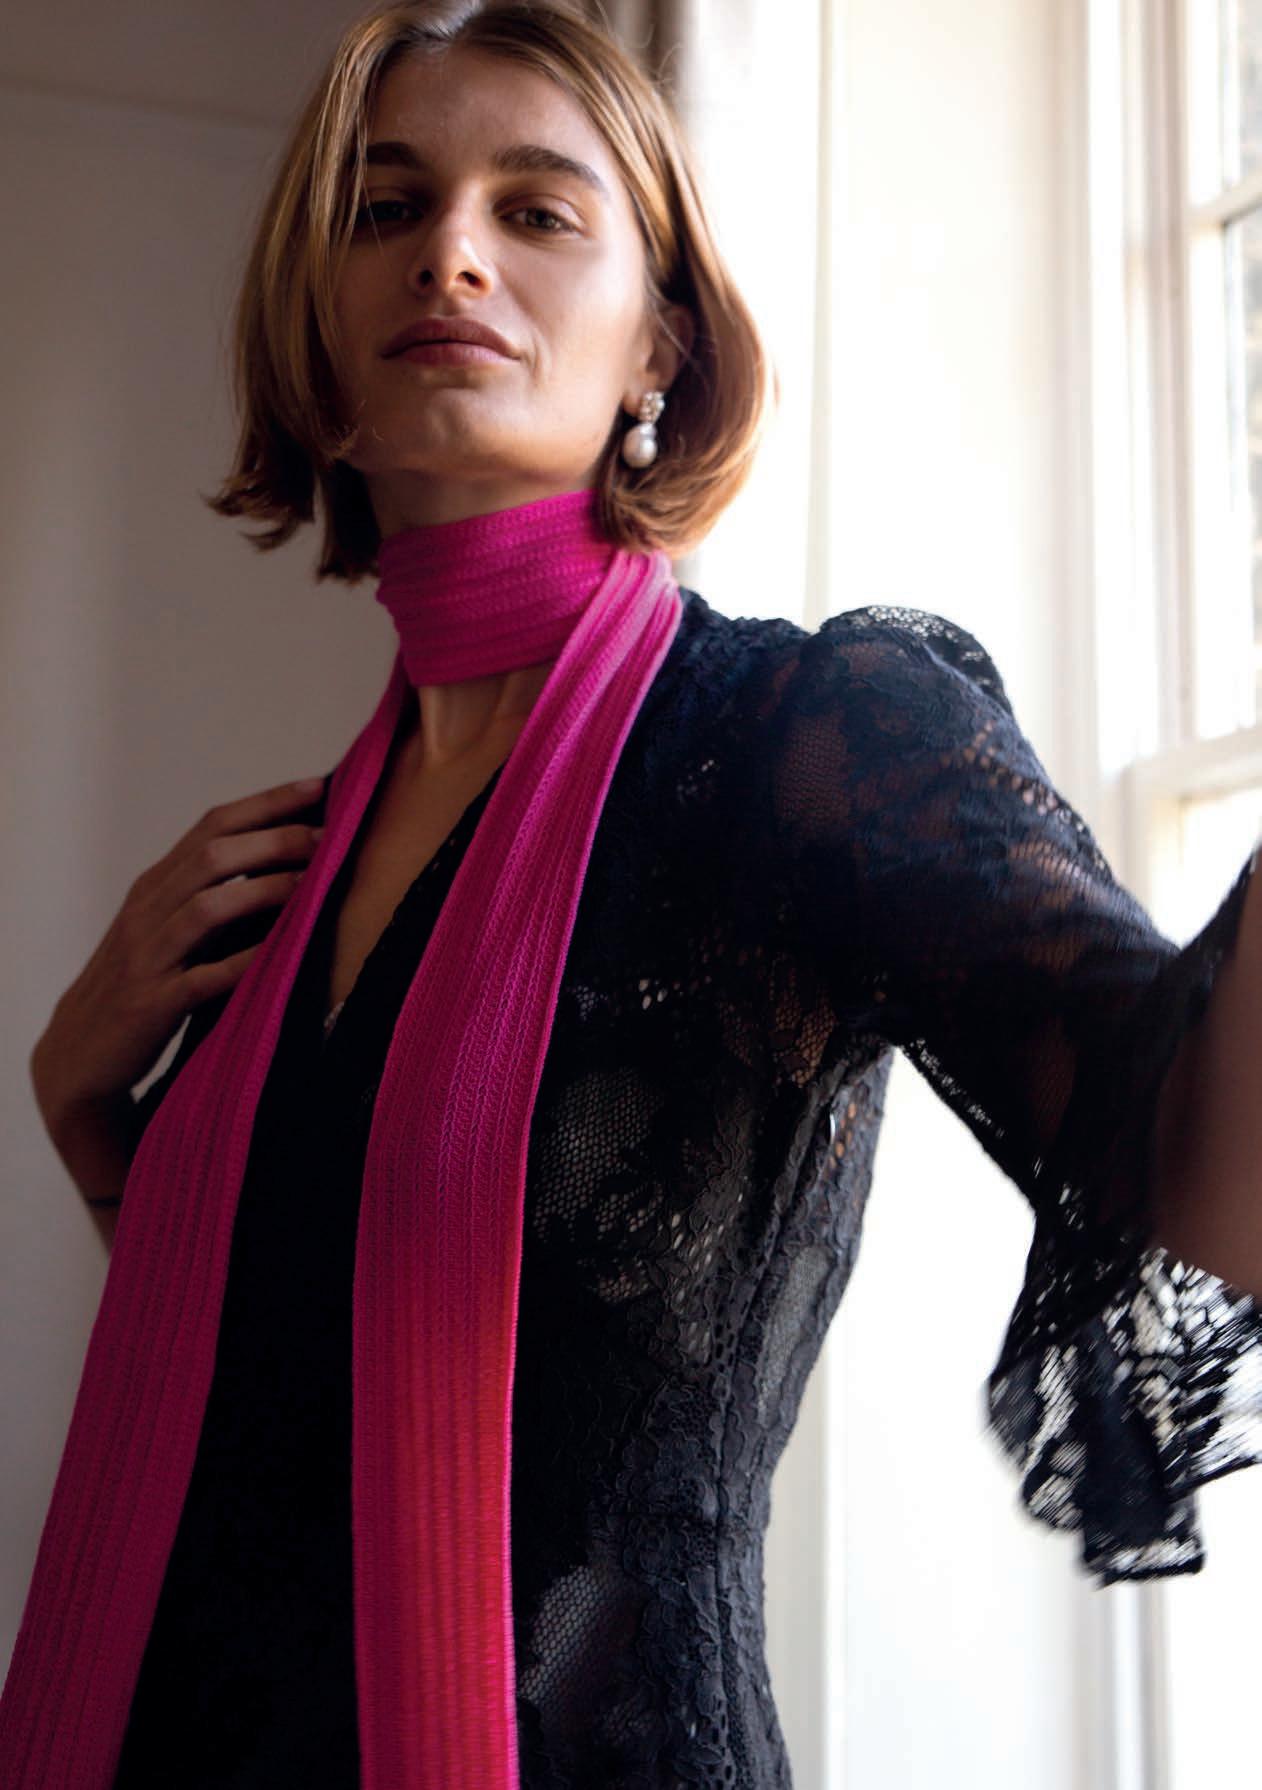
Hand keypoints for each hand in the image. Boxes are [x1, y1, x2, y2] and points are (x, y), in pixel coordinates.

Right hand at [30, 775, 327, 1118]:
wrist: (80, 1050)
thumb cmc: (144, 982)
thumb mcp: (170, 927)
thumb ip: (213, 893)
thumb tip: (288, 861)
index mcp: (155, 885)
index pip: (212, 826)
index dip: (265, 804)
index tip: (317, 785)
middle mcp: (148, 910)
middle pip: (213, 857)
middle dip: (275, 840)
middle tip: (329, 836)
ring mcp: (149, 956)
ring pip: (208, 907)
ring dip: (264, 890)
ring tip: (314, 882)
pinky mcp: (153, 1004)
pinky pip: (203, 978)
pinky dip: (243, 962)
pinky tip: (280, 952)